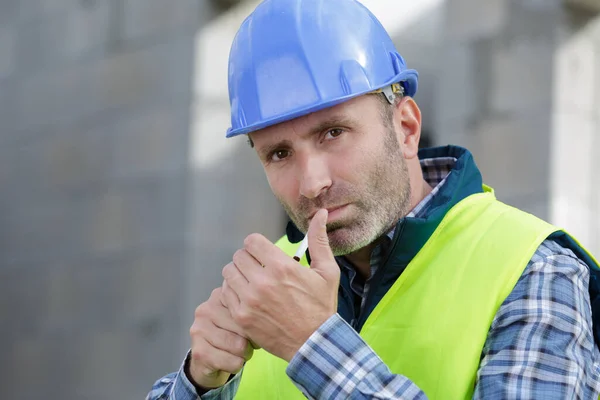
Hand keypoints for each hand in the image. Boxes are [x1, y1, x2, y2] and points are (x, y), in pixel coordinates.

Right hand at [188, 287, 253, 388]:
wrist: (207, 359)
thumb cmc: (231, 335)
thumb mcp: (240, 317)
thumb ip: (251, 309)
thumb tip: (269, 313)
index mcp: (219, 296)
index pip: (247, 307)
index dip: (257, 322)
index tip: (258, 329)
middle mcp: (206, 309)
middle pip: (244, 326)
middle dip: (252, 339)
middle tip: (250, 344)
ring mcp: (199, 329)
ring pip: (239, 345)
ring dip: (245, 354)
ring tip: (242, 352)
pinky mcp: (199, 351)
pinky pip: (232, 361)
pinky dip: (237, 365)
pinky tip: (231, 361)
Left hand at [221, 209, 339, 361]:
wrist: (313, 343)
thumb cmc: (321, 306)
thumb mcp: (327, 271)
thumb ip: (319, 240)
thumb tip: (321, 213)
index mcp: (282, 267)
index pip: (252, 242)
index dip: (257, 245)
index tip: (264, 253)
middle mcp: (262, 281)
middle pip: (238, 256)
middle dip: (248, 259)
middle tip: (258, 268)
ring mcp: (249, 300)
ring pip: (228, 273)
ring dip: (238, 274)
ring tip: (251, 281)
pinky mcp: (241, 316)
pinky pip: (225, 293)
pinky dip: (232, 292)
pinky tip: (246, 296)